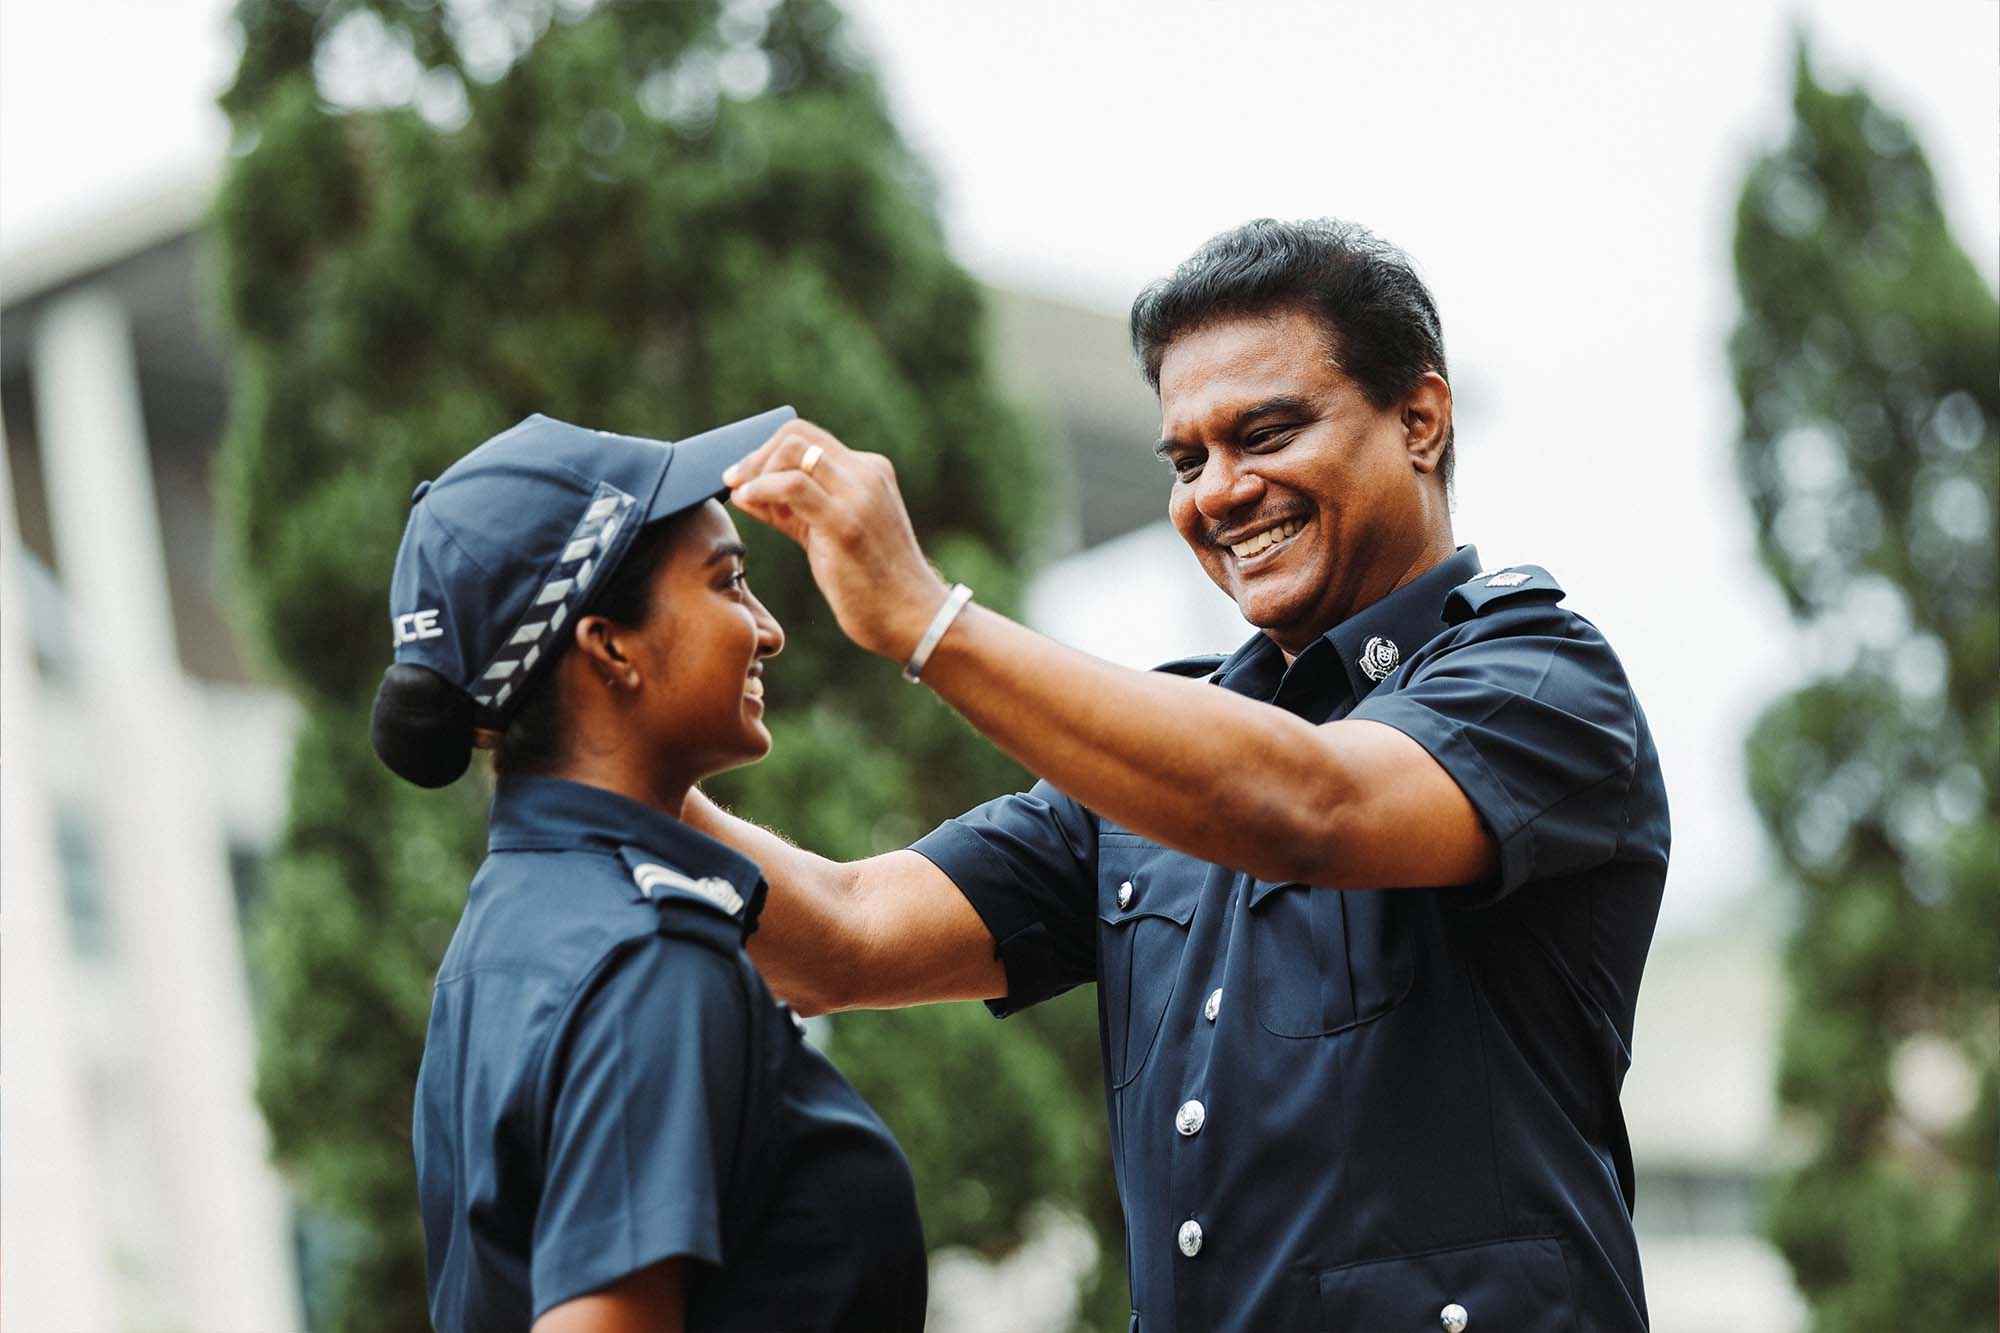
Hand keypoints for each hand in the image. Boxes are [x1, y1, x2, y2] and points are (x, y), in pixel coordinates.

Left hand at [724, 421, 950, 661]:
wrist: (912, 617)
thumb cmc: (871, 582)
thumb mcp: (829, 534)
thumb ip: (792, 509)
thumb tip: (744, 490)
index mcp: (869, 471)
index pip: (808, 438)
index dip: (768, 451)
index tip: (745, 477)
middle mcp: (867, 473)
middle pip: (796, 434)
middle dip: (756, 455)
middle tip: (735, 482)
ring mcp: (859, 495)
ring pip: (793, 450)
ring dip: (755, 469)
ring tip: (740, 494)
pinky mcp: (846, 522)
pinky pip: (792, 485)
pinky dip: (761, 488)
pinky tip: (748, 502)